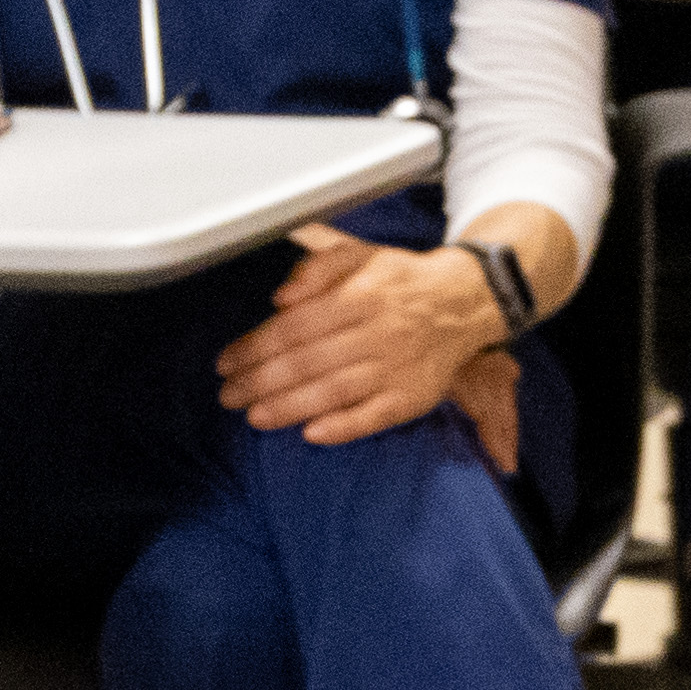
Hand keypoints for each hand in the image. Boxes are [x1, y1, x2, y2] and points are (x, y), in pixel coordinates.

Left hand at [216, 227, 506, 448]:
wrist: (463, 302)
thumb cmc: (397, 281)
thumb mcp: (358, 255)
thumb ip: (316, 269)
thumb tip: (281, 298)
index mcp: (359, 296)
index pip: (295, 327)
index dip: (255, 347)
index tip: (226, 363)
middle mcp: (376, 333)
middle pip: (308, 362)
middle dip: (260, 381)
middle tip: (228, 395)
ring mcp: (395, 369)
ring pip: (335, 392)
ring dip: (290, 407)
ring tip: (255, 417)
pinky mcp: (412, 398)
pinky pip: (374, 417)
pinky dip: (343, 427)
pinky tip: (311, 434)